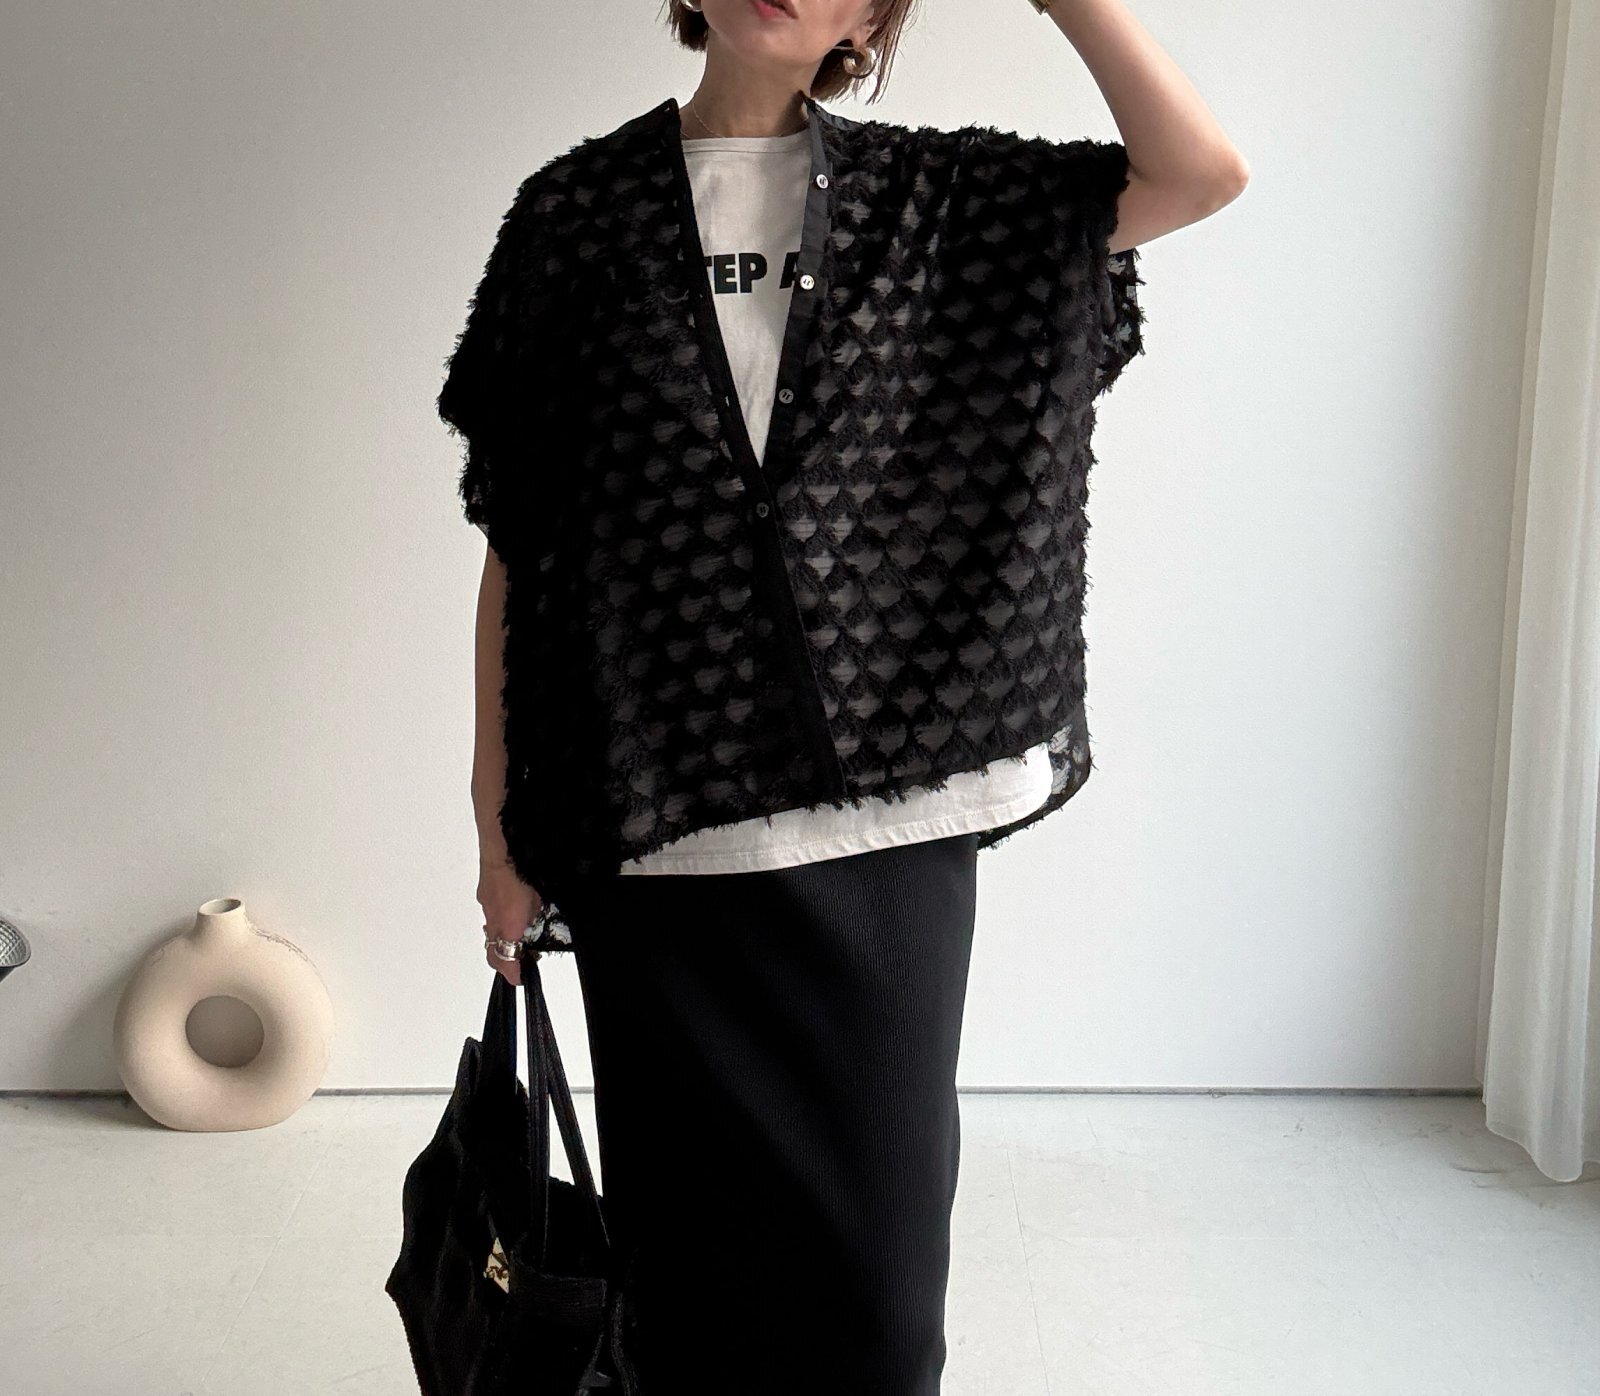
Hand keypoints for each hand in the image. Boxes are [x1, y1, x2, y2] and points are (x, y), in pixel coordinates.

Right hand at [477, 852, 541, 985]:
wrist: (505, 838)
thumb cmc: (526, 866)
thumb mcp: (542, 896)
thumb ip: (539, 915)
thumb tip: (537, 925)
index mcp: (509, 922)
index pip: (504, 960)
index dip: (512, 973)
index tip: (519, 978)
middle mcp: (493, 916)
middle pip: (494, 949)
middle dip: (507, 957)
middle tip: (523, 958)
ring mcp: (486, 902)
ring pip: (492, 929)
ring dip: (503, 935)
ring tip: (521, 930)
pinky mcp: (485, 890)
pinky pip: (491, 910)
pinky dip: (500, 915)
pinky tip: (515, 904)